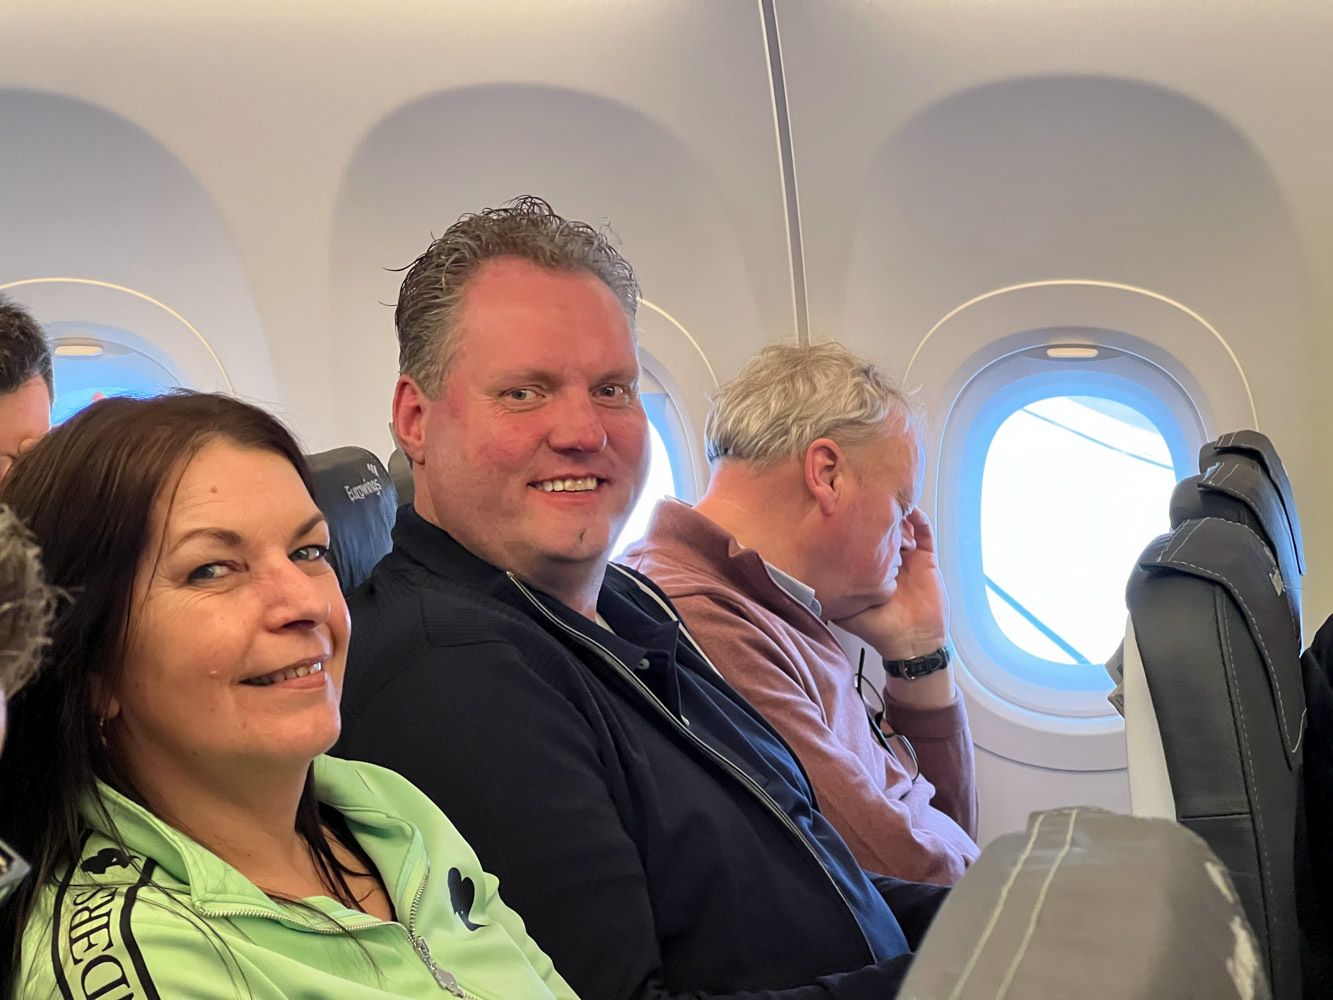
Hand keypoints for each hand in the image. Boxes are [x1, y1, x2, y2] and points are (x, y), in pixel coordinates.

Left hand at [833, 508, 949, 661]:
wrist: (913, 642)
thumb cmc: (879, 629)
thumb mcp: (847, 611)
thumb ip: (832, 595)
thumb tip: (805, 585)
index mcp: (868, 567)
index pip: (859, 538)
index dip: (853, 524)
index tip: (845, 509)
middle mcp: (886, 560)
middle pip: (880, 527)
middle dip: (874, 512)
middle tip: (866, 497)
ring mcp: (907, 558)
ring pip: (902, 526)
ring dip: (896, 513)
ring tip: (887, 500)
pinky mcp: (926, 559)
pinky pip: (925, 534)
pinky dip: (920, 520)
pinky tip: (912, 511)